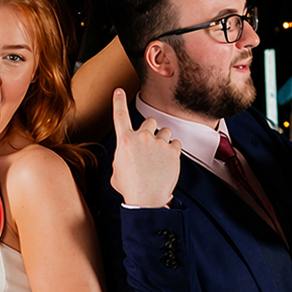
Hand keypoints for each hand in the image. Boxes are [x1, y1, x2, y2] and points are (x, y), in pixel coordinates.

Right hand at [109, 88, 181, 206]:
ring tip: (159, 157)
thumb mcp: (116, 171)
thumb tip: (126, 153)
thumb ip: (121, 156)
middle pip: (149, 122)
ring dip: (162, 140)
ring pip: (164, 131)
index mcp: (125, 141)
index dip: (118, 101)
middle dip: (150, 131)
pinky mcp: (173, 151)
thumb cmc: (131, 188)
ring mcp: (159, 143)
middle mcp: (142, 138)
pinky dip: (173, 150)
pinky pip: (176, 142)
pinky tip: (167, 162)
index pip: (120, 115)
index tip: (119, 91)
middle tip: (149, 146)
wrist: (147, 200)